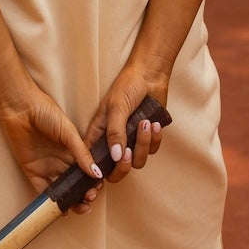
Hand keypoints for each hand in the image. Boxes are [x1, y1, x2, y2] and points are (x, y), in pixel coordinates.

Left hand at [0, 78, 103, 216]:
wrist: (20, 107)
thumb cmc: (46, 112)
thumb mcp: (69, 133)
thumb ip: (82, 153)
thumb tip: (97, 174)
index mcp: (73, 150)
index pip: (87, 170)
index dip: (94, 181)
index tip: (99, 188)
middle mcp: (61, 160)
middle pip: (76, 183)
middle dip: (85, 194)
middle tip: (90, 199)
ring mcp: (47, 166)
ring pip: (62, 190)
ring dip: (71, 201)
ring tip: (80, 207)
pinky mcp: (32, 171)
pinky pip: (43, 190)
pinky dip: (52, 201)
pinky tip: (62, 208)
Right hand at [84, 60, 169, 183]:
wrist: (149, 76)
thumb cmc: (127, 86)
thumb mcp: (117, 108)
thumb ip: (115, 133)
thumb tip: (116, 157)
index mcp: (98, 135)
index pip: (93, 161)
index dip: (97, 171)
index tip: (103, 173)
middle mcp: (113, 142)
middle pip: (116, 170)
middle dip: (123, 167)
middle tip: (128, 153)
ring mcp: (131, 141)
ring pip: (136, 161)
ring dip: (143, 145)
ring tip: (146, 124)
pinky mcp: (147, 138)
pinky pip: (151, 150)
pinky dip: (154, 139)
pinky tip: (155, 123)